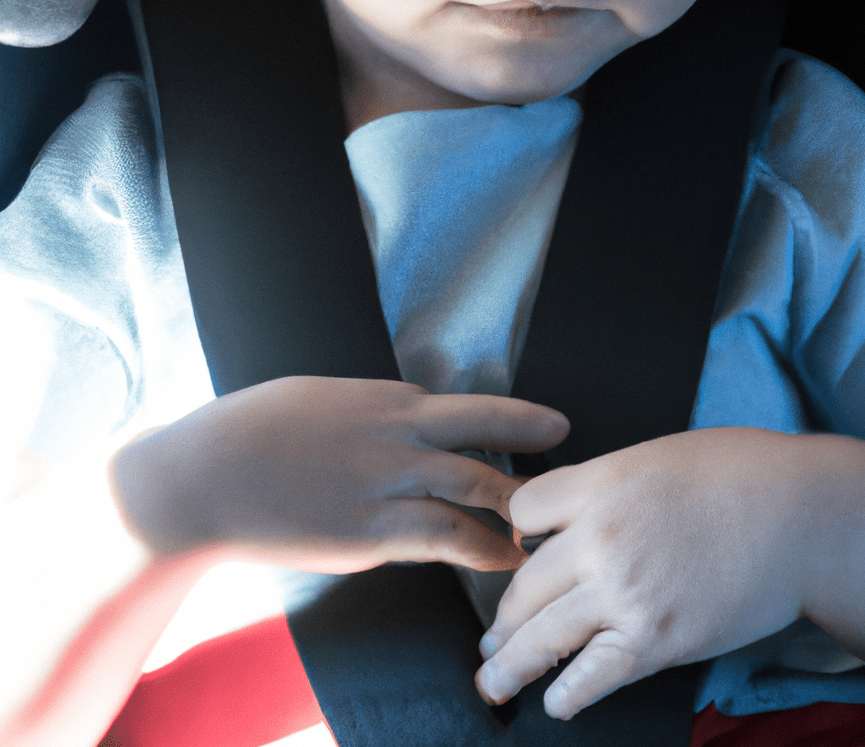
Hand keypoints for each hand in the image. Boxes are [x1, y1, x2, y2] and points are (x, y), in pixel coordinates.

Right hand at [110, 376, 568, 571]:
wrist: (206, 475)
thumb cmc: (255, 430)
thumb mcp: (322, 400)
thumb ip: (371, 411)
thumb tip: (401, 416)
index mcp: (384, 398)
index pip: (461, 405)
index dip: (502, 417)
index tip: (532, 423)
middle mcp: (397, 432)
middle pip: (485, 428)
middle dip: (530, 432)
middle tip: (565, 439)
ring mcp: (388, 482)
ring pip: (475, 485)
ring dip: (515, 504)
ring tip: (543, 523)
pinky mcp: (372, 532)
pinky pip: (445, 537)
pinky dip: (483, 547)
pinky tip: (505, 559)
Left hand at [475, 428, 813, 718]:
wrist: (804, 514)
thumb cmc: (739, 474)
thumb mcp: (655, 457)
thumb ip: (605, 485)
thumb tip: (575, 514)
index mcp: (598, 483)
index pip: (522, 512)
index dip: (521, 533)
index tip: (526, 551)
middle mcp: (598, 537)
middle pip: (523, 583)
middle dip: (505, 614)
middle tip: (493, 637)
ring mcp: (624, 591)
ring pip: (541, 635)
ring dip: (510, 666)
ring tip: (493, 680)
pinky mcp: (655, 639)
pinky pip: (593, 675)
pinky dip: (567, 694)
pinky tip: (555, 702)